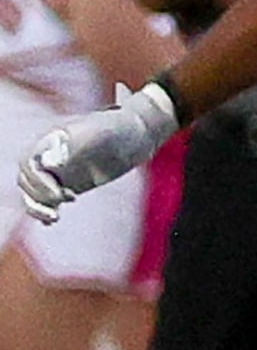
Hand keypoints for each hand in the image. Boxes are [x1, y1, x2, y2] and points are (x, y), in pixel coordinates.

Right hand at [17, 82, 180, 222]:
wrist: (136, 132)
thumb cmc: (119, 129)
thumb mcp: (100, 134)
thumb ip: (74, 145)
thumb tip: (48, 163)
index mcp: (49, 141)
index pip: (29, 164)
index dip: (38, 181)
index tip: (59, 193)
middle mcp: (48, 156)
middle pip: (27, 180)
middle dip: (38, 196)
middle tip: (69, 200)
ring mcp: (56, 170)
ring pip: (33, 192)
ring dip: (38, 207)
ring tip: (55, 217)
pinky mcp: (66, 183)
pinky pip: (46, 199)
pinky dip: (44, 210)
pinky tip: (52, 221)